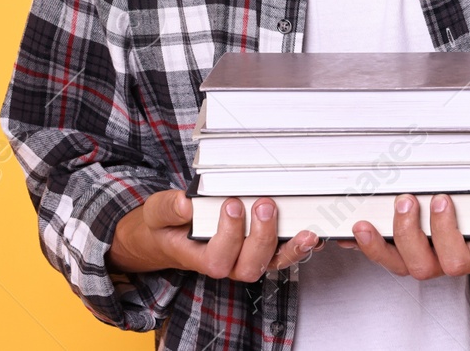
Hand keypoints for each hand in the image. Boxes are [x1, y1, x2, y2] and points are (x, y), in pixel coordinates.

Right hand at [108, 190, 325, 280]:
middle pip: (250, 266)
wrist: (173, 235)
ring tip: (305, 231)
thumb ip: (168, 208)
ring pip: (271, 265)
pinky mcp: (263, 250)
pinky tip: (312, 234)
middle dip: (261, 237)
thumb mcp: (157, 213)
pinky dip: (299, 247)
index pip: (218, 258)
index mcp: (201, 258)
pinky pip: (284, 255)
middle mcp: (227, 264)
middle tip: (264, 204)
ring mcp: (247, 259)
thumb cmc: (168, 225)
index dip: (228, 235)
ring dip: (290, 249)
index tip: (231, 204)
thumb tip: (186, 204)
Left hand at [338, 191, 469, 277]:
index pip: (457, 260)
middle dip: (409, 233)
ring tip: (363, 223)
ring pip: (398, 265)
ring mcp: (430, 257)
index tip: (443, 200)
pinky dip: (366, 244)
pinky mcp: (414, 248)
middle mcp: (450, 261)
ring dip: (378, 246)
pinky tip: (346, 231)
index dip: (445, 234)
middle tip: (407, 199)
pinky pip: (388, 253)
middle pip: (421, 265)